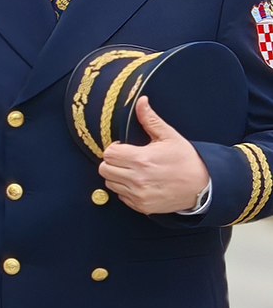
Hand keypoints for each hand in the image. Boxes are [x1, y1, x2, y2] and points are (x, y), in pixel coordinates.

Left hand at [99, 97, 209, 214]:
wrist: (204, 187)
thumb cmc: (187, 160)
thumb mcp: (170, 137)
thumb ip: (150, 119)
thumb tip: (141, 101)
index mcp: (141, 159)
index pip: (108, 154)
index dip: (114, 148)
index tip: (124, 148)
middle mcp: (137, 179)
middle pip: (104, 169)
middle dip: (112, 162)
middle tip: (126, 159)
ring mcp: (139, 195)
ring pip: (110, 183)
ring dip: (117, 176)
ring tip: (132, 171)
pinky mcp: (142, 206)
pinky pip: (121, 196)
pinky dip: (125, 190)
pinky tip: (139, 183)